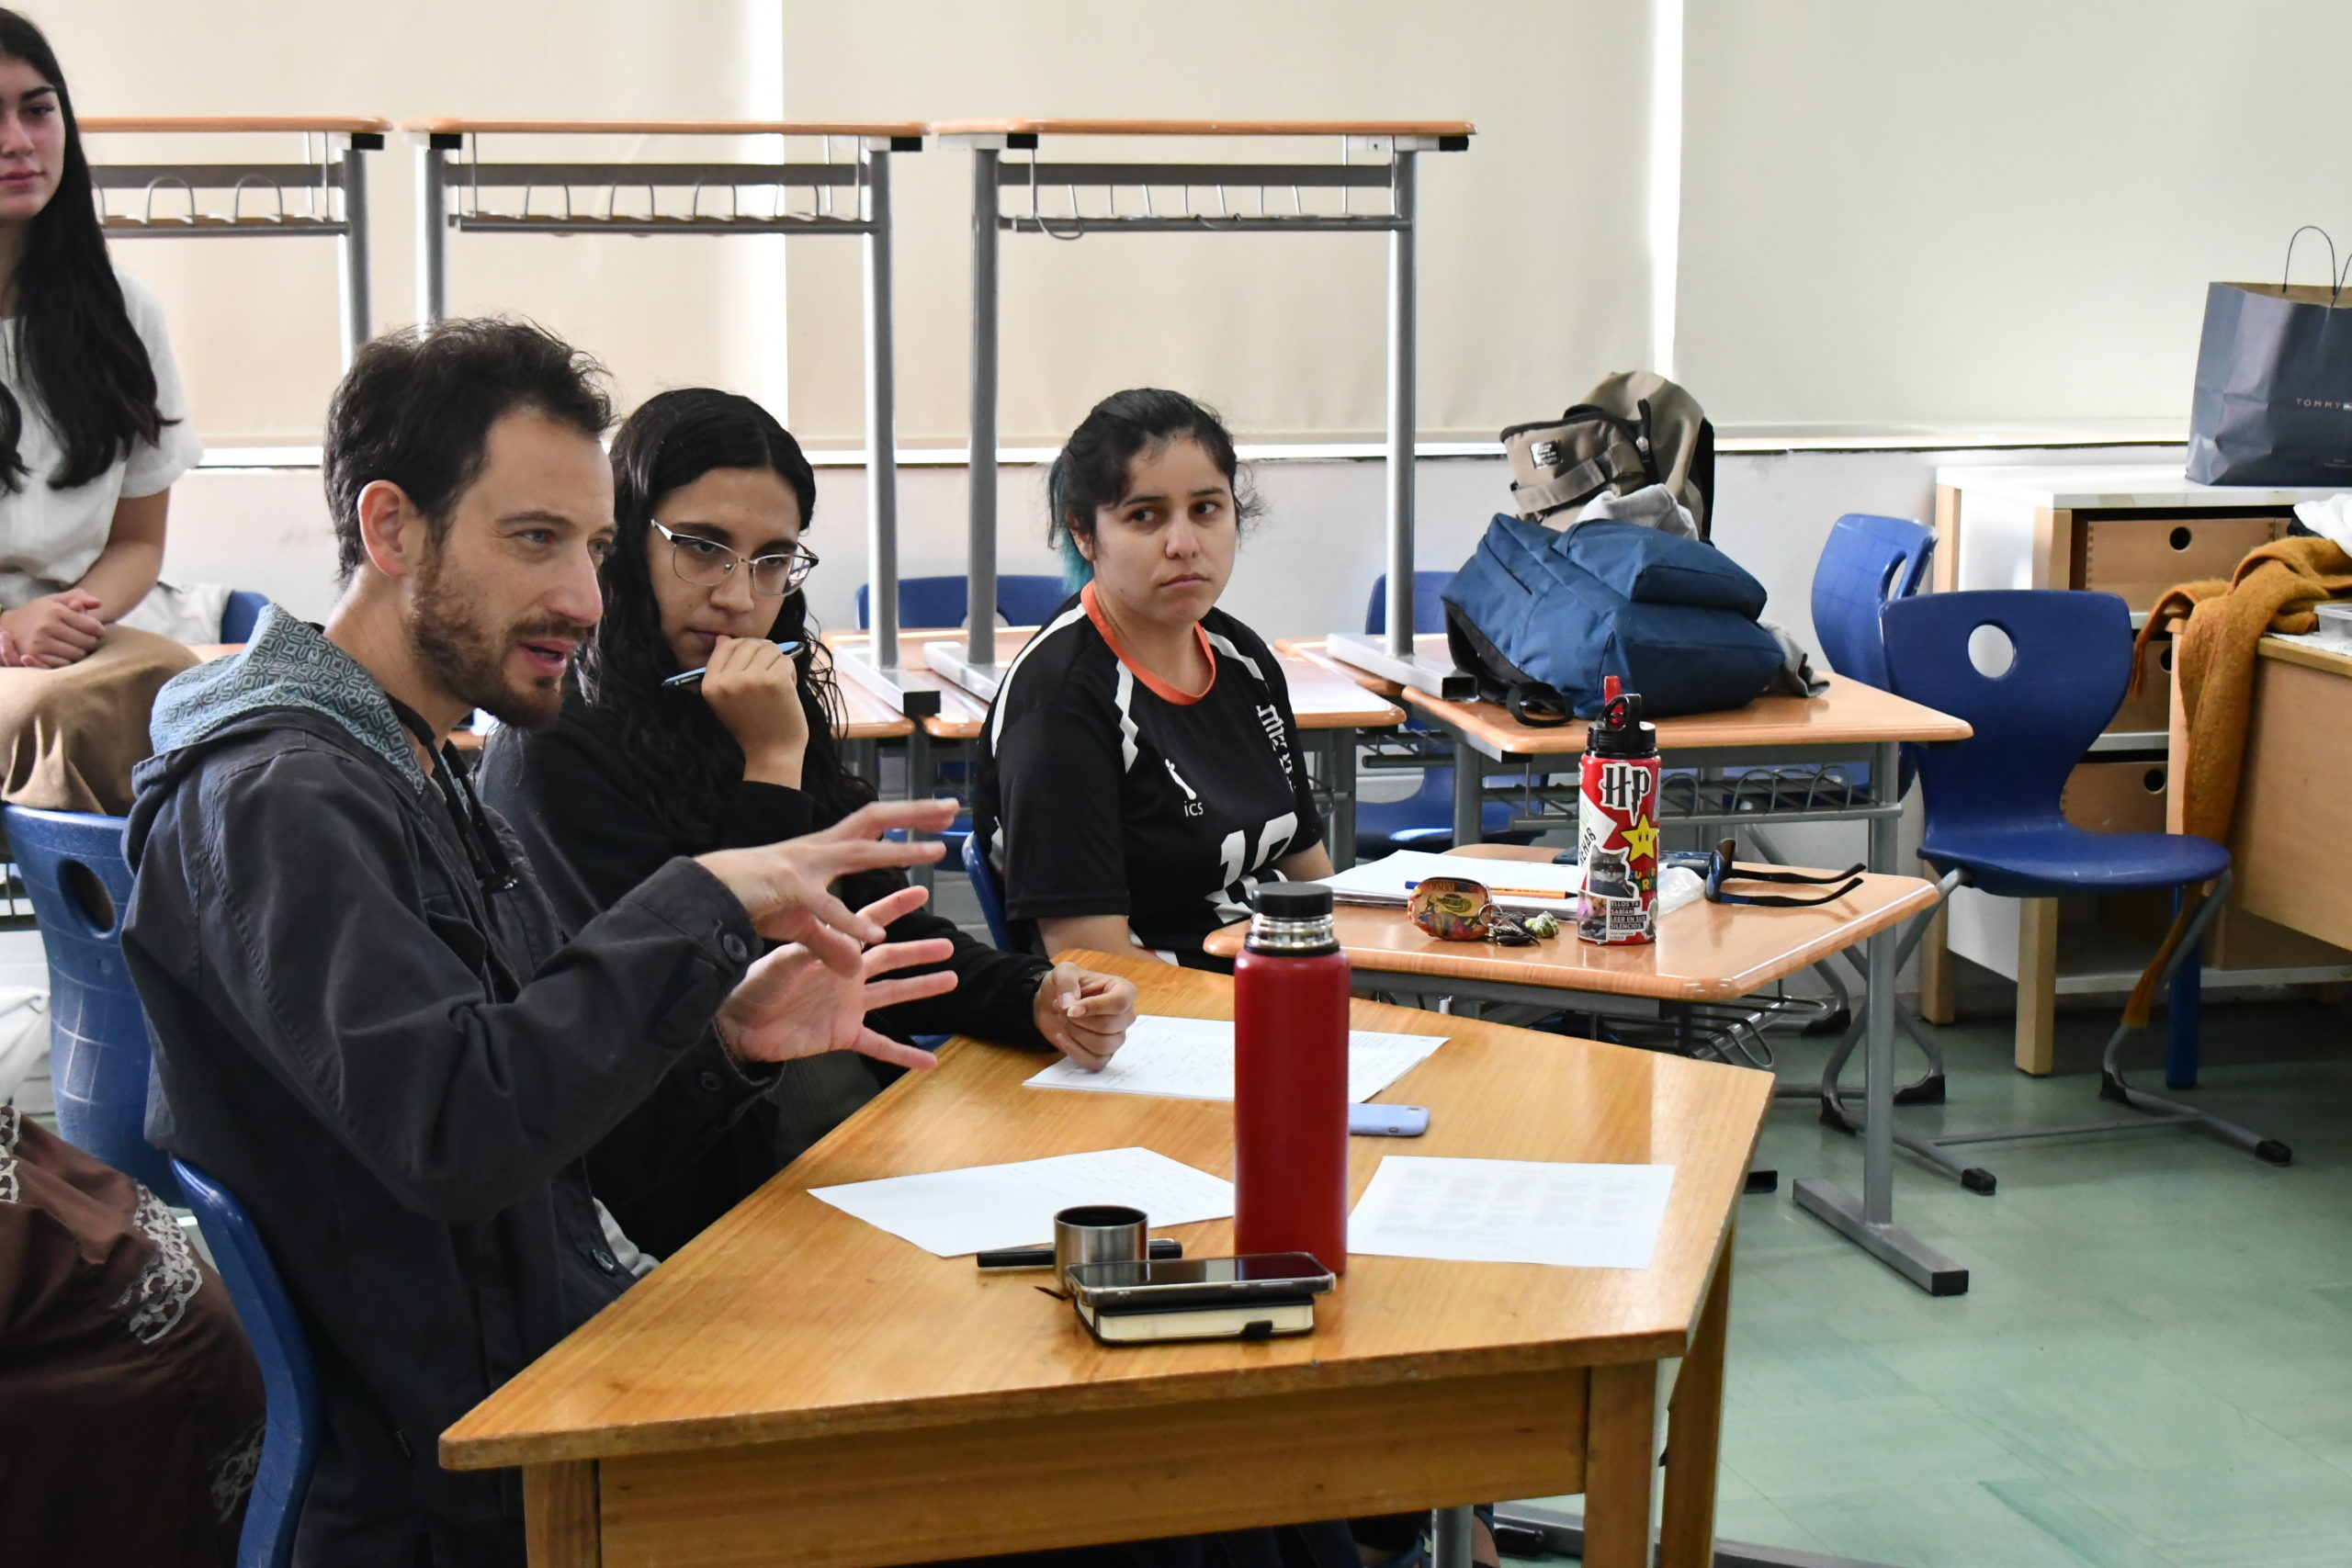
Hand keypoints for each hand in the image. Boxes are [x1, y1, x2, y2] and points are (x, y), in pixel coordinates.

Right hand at [0, 591, 102, 668]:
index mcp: (56, 611)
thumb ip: (79, 597)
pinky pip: (64, 664)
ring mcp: (39, 643)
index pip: (92, 626)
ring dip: (80, 651)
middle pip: (87, 642)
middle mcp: (47, 626)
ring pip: (78, 654)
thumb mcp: (57, 600)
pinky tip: (64, 653)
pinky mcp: (34, 656)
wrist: (11, 624)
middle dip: (90, 641)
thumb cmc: (40, 612)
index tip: (97, 631)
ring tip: (73, 645)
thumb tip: (98, 604)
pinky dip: (68, 660)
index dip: (99, 630)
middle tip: (84, 638)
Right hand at [695, 798, 955, 973]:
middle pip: (874, 821)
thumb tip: (856, 963)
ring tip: (935, 852)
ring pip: (860, 853)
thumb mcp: (799, 924)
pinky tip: (872, 933)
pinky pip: (822, 908)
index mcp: (821, 850)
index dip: (905, 816)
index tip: (940, 811)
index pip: (871, 823)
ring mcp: (804, 867)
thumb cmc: (747, 901)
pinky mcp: (786, 893)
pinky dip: (846, 921)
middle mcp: (818, 850)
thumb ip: (831, 941)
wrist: (699, 896)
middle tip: (951, 808)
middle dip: (913, 813)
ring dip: (899, 851)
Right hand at [700, 636, 809, 786]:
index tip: (755, 662)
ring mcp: (750, 679)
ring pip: (770, 648)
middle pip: (749, 643)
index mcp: (710, 684)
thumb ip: (724, 669)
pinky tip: (788, 690)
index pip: (725, 646)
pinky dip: (791, 672)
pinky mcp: (774, 680)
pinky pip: (786, 660)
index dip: (744, 648)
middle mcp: (726, 680)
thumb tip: (723, 638)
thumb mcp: (726, 699)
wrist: (772, 754)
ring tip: (778, 684)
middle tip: (770, 675)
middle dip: (764, 654)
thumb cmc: (752, 727)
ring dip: (779, 663)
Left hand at [715, 885, 958, 1071]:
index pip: (870, 924)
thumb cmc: (757, 987)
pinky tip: (929, 1063)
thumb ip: (816, 949)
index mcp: (834, 951)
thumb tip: (850, 940)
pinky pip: (881, 1045)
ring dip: (922, 989)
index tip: (921, 892)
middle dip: (920, 952)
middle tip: (949, 946)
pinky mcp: (845, 1034)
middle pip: (892, 959)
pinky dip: (904, 1055)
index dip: (895, 908)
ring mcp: (849, 1005)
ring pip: (895, 994)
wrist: (740, 1027)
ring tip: (951, 980)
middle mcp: (847, 975)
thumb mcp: (783, 961)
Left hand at [1031, 962, 1137, 1070]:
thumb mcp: (1063, 972)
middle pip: (1108, 1026)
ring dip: (1076, 1034)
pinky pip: (1095, 1062)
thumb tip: (1070, 1004)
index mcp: (1123, 991)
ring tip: (1064, 1021)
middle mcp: (1125, 1015)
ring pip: (1102, 1045)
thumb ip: (1066, 981)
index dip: (1095, 1007)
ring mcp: (1117, 1037)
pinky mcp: (1105, 1054)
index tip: (1071, 1009)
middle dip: (1078, 1021)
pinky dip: (1074, 1051)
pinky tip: (1062, 1037)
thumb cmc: (1065, 987)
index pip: (1119, 1002)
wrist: (1053, 1006)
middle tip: (1062, 1011)